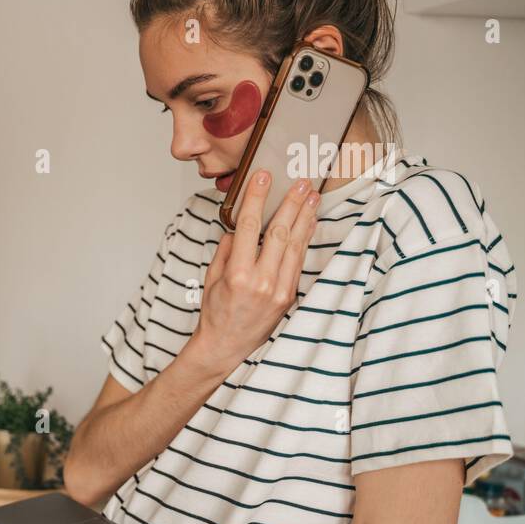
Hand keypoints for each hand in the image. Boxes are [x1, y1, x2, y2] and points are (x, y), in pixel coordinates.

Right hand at [187, 172, 318, 376]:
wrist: (227, 346)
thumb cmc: (216, 312)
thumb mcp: (212, 278)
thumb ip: (226, 251)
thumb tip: (240, 229)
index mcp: (237, 274)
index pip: (250, 226)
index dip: (257, 198)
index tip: (263, 177)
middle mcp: (261, 281)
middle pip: (279, 232)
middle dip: (291, 203)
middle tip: (301, 181)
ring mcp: (279, 289)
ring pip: (295, 245)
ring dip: (305, 217)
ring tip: (312, 195)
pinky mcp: (289, 296)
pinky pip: (298, 261)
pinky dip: (305, 239)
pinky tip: (310, 222)